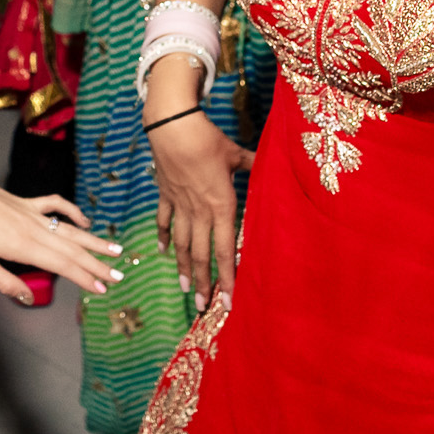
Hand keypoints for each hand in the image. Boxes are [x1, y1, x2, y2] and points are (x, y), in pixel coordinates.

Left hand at [0, 166, 122, 303]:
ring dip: (95, 241)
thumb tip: (28, 298)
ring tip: (115, 250)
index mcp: (25, 247)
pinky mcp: (28, 203)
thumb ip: (5, 282)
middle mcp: (36, 231)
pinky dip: (74, 212)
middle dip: (98, 265)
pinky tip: (86, 220)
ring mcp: (34, 215)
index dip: (85, 278)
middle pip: (74, 250)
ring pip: (72, 230)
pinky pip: (57, 206)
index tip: (102, 289)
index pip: (64, 266)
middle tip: (119, 277)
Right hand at [151, 105, 254, 309]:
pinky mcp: (165, 194)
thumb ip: (253, 165)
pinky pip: (163, 220)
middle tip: (204, 306)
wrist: (173, 127)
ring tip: (186, 289)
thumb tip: (270, 165)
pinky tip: (163, 251)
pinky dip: (163, 236)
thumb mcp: (236, 154)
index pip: (225, 250)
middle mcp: (200, 211)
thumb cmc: (208, 140)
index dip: (227, 277)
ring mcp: (180, 205)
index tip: (228, 300)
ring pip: (182, 244)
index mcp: (221, 205)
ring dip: (184, 267)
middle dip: (204, 282)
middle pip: (202, 254)